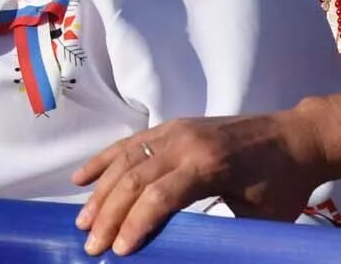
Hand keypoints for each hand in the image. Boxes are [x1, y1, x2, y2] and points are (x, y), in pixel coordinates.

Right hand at [73, 100, 338, 254]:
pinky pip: (129, 144)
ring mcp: (174, 131)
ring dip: (100, 192)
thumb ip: (223, 230)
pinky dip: (102, 161)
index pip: (160, 197)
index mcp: (209, 166)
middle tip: (92, 244)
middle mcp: (185, 144)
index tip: (119, 250)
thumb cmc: (282, 183)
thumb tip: (188, 250)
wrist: (294, 137)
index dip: (135, 224)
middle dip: (109, 214)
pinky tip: (82, 179)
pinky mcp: (170, 126)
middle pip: (134, 180)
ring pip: (125, 160)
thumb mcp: (260, 216)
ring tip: (84, 221)